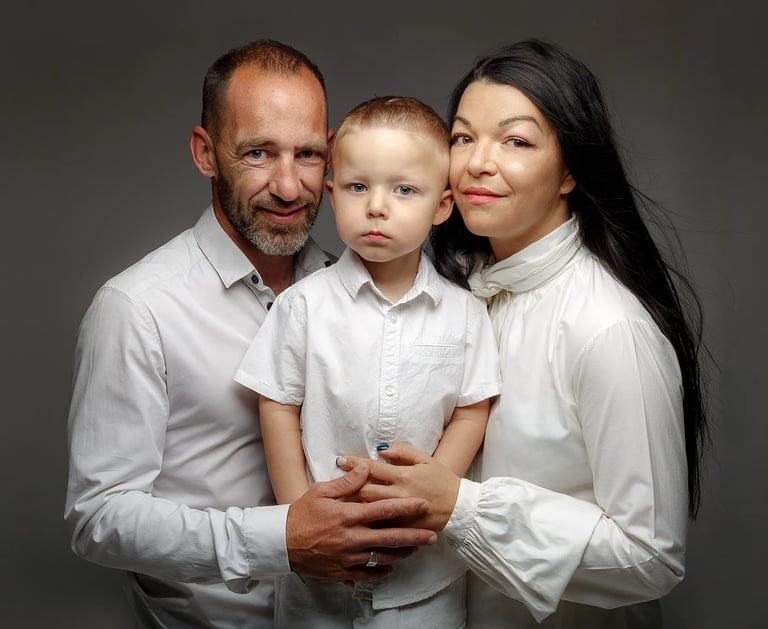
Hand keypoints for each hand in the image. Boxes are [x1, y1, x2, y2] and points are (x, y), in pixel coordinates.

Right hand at [286, 463, 436, 581]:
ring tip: (416, 549)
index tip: (423, 504)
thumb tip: (365, 468)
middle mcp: (352, 538)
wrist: (280, 543)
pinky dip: (381, 571)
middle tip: (431, 535)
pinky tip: (390, 567)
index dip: (406, 507)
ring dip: (402, 553)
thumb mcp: (321, 491)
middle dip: (414, 536)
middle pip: (390, 537)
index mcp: (349, 516)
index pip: (384, 510)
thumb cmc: (300, 514)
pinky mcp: (342, 572)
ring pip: (383, 557)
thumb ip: (346, 483)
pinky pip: (367, 574)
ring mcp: (348, 557)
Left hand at [337, 443, 460, 531]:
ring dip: (355, 507)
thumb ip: (404, 452)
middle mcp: (399, 495)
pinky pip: (381, 527)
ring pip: (370, 511)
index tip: (340, 460)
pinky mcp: (404, 529)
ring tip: (341, 504)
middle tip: (335, 484)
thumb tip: (384, 450)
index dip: (354, 464)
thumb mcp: (426, 460)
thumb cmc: (444, 481)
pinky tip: (358, 523)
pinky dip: (369, 524)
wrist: (461, 508)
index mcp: (404, 476)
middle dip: (348, 487)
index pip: (372, 468)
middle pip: (365, 491)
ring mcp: (401, 514)